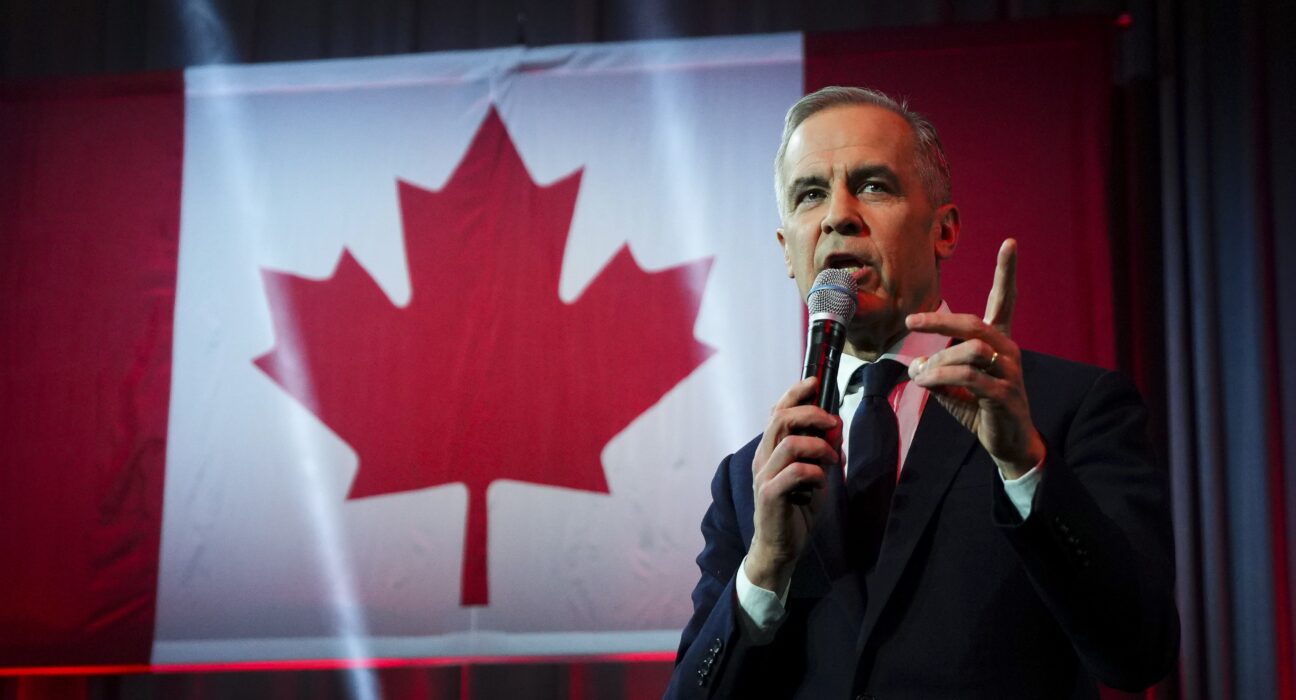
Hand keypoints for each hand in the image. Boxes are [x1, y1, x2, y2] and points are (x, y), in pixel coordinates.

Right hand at [745, 377, 842, 591]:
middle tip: (833, 421)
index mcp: (770, 449)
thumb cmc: (796, 510)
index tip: (815, 382)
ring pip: (789, 442)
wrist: (781, 548)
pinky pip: (795, 471)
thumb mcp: (815, 474)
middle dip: (811, 413)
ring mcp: (764, 476)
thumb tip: (836, 425)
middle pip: (780, 419)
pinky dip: (815, 472)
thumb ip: (822, 449)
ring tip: (832, 459)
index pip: (777, 411)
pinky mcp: (770, 494)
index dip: (794, 393)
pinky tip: (821, 483)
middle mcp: (763, 458)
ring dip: (818, 446)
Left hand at [904, 239, 1044, 478]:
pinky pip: (970, 377)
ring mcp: (1010, 372)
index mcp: (999, 342)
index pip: (1005, 301)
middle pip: (975, 323)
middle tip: (911, 321)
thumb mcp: (953, 385)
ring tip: (918, 375)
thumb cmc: (981, 408)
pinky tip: (925, 382)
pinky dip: (942, 377)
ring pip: (969, 351)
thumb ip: (936, 370)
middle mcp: (1009, 351)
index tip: (1011, 243)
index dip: (1007, 272)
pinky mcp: (1005, 394)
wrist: (1008, 443)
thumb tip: (914, 365)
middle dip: (940, 320)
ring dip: (937, 361)